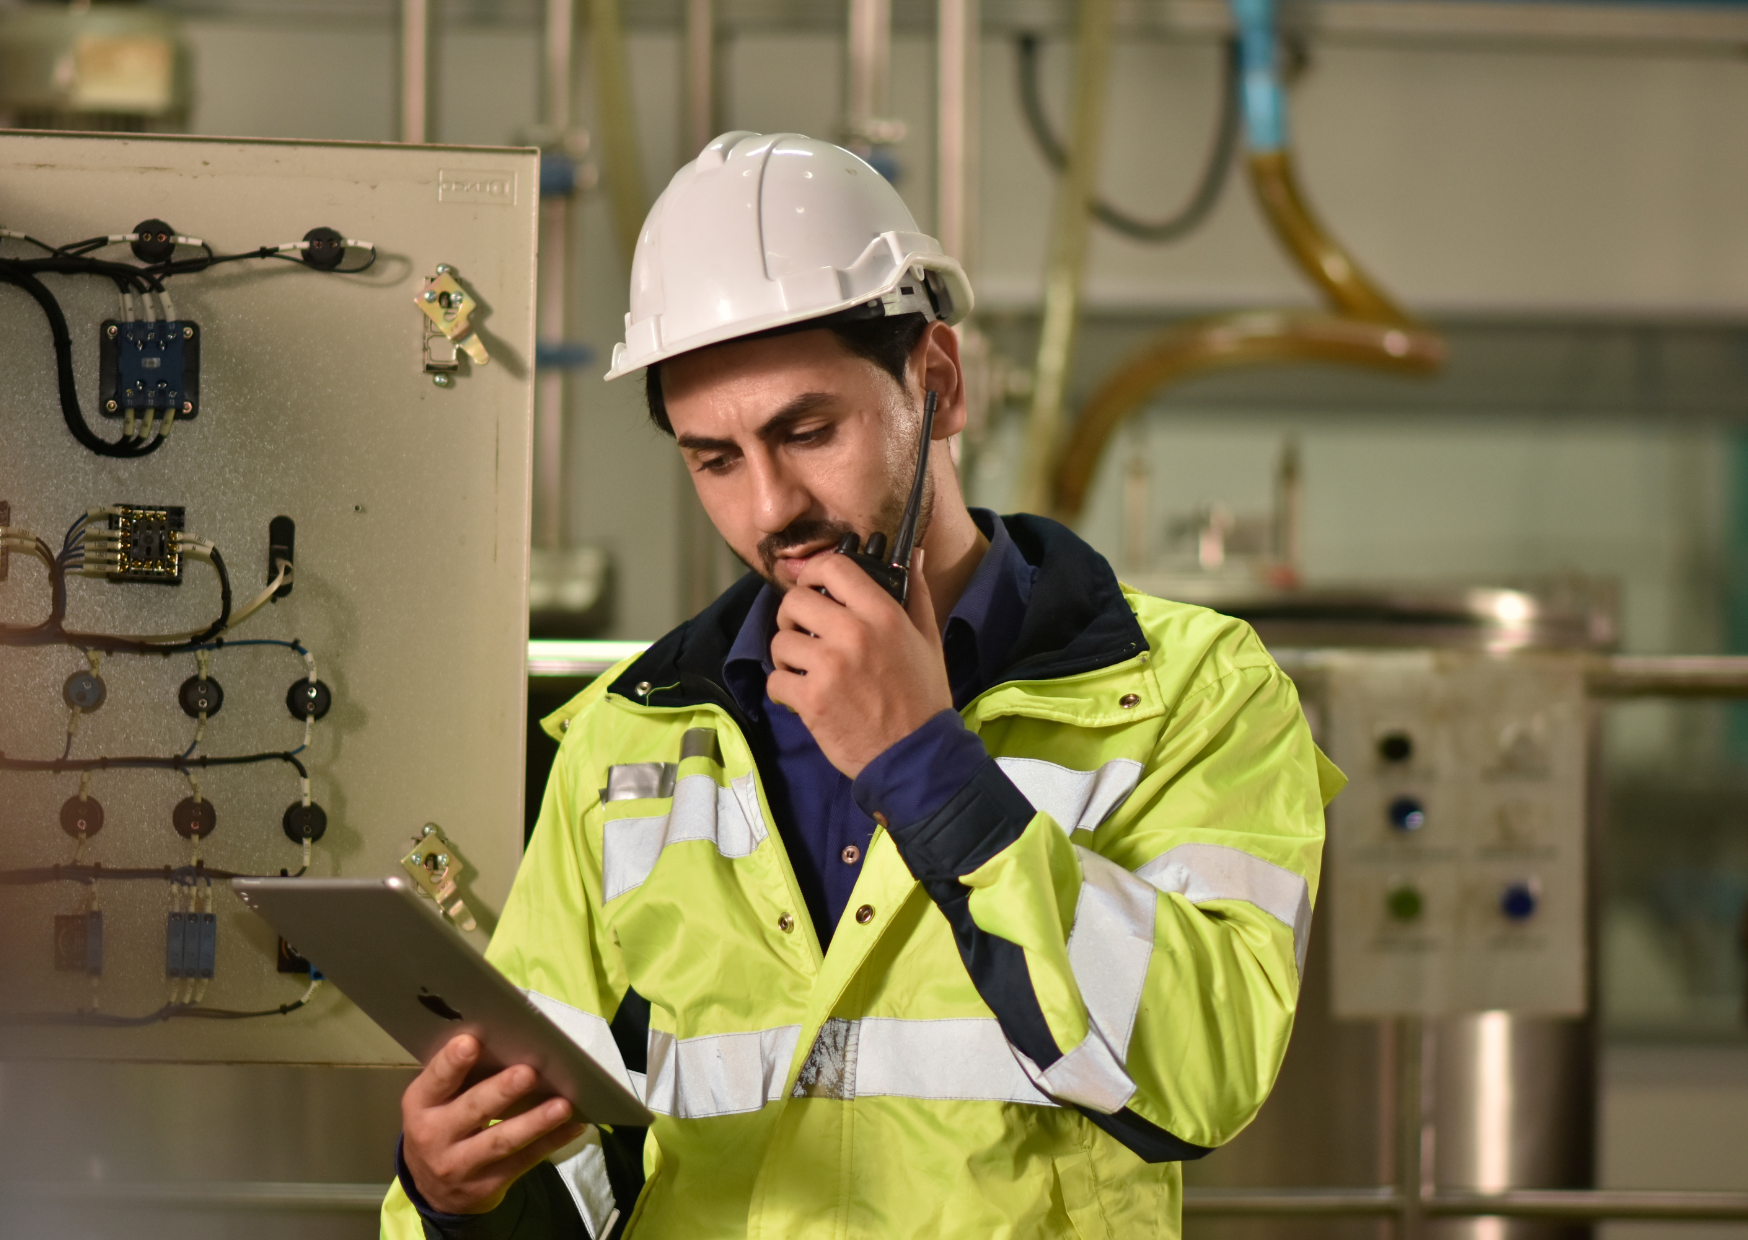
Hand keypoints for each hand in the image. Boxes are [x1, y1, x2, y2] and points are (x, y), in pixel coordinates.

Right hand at [401, 1034, 587, 1214]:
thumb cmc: (440, 1126)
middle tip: (529, 1072)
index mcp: (421, 1105)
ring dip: (535, 1121)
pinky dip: (551, 1142)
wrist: (431, 1190)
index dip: (452, 1063)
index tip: (471, 1042)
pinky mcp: (487, 1185)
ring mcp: (460, 1165)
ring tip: (562, 1105)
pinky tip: (573, 1126)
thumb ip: (458, 1078)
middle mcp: (435, 1136)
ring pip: (502, 1141)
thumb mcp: (434, 1103)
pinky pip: (524, 1161)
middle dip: (502, 1091)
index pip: (436, 1081)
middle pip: (473, 1110)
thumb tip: (506, 1040)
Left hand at [768, 549, 950, 778]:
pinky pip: (775, 680)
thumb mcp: (928, 639)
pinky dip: (782, 689)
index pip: (834, 567)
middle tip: (804, 633)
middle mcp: (853, 634)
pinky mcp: (812, 700)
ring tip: (804, 668)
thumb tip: (912, 555)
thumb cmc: (922, 697)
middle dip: (793, 616)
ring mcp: (829, 667)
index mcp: (882, 614)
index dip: (815, 573)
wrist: (916, 756)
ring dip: (787, 655)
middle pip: (796, 601)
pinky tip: (800, 695)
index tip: (814, 588)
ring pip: (780, 641)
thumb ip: (915, 594)